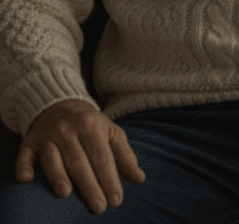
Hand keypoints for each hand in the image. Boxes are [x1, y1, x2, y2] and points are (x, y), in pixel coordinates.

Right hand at [15, 98, 145, 215]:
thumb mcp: (111, 133)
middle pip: (79, 161)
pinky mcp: (30, 141)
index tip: (116, 200)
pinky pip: (25, 154)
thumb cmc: (90, 126)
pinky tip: (26, 179)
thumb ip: (125, 156)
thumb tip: (139, 179)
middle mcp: (69, 129)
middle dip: (89, 186)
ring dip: (58, 176)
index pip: (102, 157)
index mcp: (92, 126)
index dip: (110, 179)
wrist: (60, 104)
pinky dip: (24, 166)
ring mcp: (48, 135)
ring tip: (66, 194)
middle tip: (99, 208)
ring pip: (52, 158)